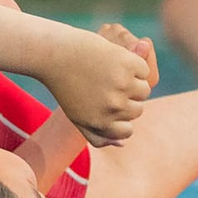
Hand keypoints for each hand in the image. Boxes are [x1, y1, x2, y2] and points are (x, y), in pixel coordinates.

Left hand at [38, 21, 154, 146]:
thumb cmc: (65, 84)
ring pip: (144, 89)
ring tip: (108, 71)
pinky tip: (112, 59)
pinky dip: (133, 64)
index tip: (102, 103)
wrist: (53, 53)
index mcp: (100, 123)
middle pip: (138, 109)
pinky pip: (143, 70)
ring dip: (132, 81)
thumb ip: (98, 136)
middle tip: (102, 83)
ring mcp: (122, 85)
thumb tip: (123, 144)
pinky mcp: (128, 64)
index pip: (127, 131)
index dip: (117, 117)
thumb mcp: (76, 116)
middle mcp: (113, 107)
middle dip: (125, 98)